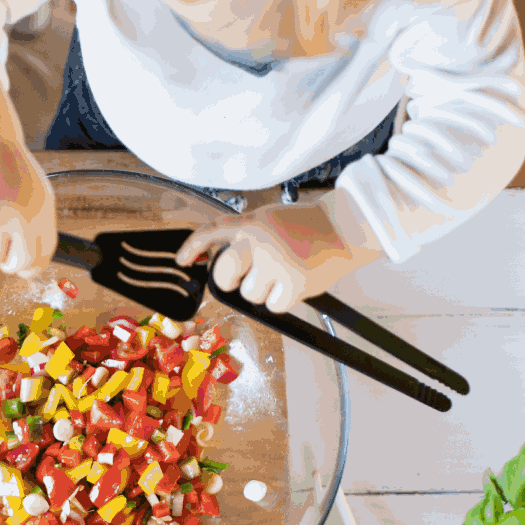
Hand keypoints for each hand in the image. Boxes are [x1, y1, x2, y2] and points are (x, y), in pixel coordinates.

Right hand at [0, 137, 57, 273]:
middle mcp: (23, 215)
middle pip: (16, 264)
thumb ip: (35, 224)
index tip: (19, 267)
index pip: (43, 255)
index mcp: (42, 210)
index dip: (29, 266)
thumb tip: (30, 262)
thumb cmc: (3, 167)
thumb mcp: (33, 192)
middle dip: (3, 260)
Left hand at [174, 201, 378, 313]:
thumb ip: (243, 234)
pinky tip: (294, 283)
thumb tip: (213, 259)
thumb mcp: (268, 218)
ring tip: (284, 272)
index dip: (192, 247)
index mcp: (252, 223)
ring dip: (262, 290)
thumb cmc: (305, 226)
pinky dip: (281, 301)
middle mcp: (259, 243)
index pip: (212, 232)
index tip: (182, 260)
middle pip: (223, 276)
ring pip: (248, 294)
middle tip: (251, 274)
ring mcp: (276, 265)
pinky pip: (271, 306)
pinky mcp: (293, 285)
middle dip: (231, 280)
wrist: (343, 230)